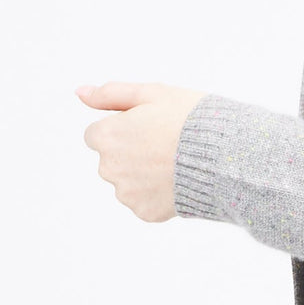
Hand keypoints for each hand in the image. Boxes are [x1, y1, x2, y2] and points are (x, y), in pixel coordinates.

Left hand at [78, 81, 208, 222]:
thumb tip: (79, 92)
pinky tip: (178, 181)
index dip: (125, 128)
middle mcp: (109, 168)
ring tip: (176, 162)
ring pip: (128, 181)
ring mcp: (126, 193)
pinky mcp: (145, 212)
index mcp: (106, 136)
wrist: (223, 157)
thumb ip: (110, 94)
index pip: (98, 134)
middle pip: (112, 159)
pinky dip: (158, 193)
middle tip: (166, 143)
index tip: (150, 127)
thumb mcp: (152, 93)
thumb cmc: (191, 119)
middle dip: (132, 152)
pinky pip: (145, 201)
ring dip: (144, 174)